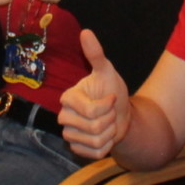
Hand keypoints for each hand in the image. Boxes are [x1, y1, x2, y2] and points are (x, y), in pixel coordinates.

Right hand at [58, 29, 129, 159]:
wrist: (120, 114)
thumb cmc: (111, 90)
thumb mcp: (107, 71)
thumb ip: (96, 54)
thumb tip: (86, 32)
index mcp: (68, 98)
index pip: (91, 110)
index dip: (108, 106)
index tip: (112, 98)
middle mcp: (64, 117)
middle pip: (93, 127)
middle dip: (110, 120)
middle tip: (109, 112)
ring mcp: (69, 135)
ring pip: (95, 141)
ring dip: (110, 133)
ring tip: (108, 123)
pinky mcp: (77, 150)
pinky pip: (96, 153)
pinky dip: (107, 146)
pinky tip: (105, 136)